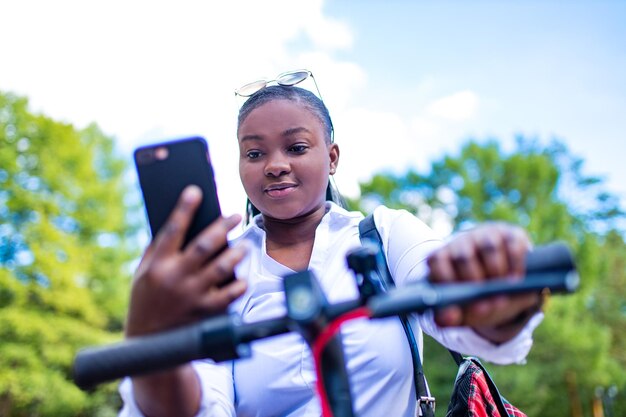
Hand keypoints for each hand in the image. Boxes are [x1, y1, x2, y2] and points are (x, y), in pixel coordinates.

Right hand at [126, 185, 247, 336]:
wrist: (148, 343)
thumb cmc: (146, 299)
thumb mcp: (142, 273)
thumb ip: (158, 250)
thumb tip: (178, 221)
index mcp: (157, 265)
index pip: (173, 230)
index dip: (184, 208)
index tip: (196, 190)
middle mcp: (175, 278)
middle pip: (205, 245)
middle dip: (222, 227)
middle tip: (234, 216)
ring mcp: (192, 296)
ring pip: (222, 267)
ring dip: (237, 253)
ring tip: (245, 245)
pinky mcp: (205, 311)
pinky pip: (230, 294)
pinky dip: (239, 283)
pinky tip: (243, 276)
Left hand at [427, 222, 541, 342]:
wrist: (504, 284)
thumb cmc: (474, 296)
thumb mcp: (461, 309)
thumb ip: (450, 317)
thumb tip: (448, 317)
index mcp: (443, 258)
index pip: (436, 260)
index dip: (445, 277)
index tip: (458, 297)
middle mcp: (462, 243)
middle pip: (463, 255)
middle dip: (475, 279)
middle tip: (486, 300)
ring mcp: (486, 236)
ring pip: (488, 246)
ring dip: (496, 269)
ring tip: (504, 288)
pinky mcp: (511, 235)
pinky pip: (513, 244)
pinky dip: (516, 262)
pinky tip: (517, 279)